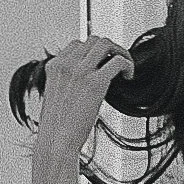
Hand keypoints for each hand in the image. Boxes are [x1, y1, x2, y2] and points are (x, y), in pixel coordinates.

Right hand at [33, 35, 133, 161]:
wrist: (56, 143)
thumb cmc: (57, 128)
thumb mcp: (56, 98)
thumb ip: (67, 84)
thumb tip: (84, 84)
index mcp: (54, 66)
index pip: (77, 44)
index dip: (93, 51)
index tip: (103, 63)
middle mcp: (66, 64)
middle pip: (93, 40)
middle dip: (109, 49)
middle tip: (117, 64)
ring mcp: (80, 71)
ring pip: (106, 44)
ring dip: (120, 52)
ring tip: (125, 68)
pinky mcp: (95, 83)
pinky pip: (118, 61)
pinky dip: (127, 65)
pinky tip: (128, 78)